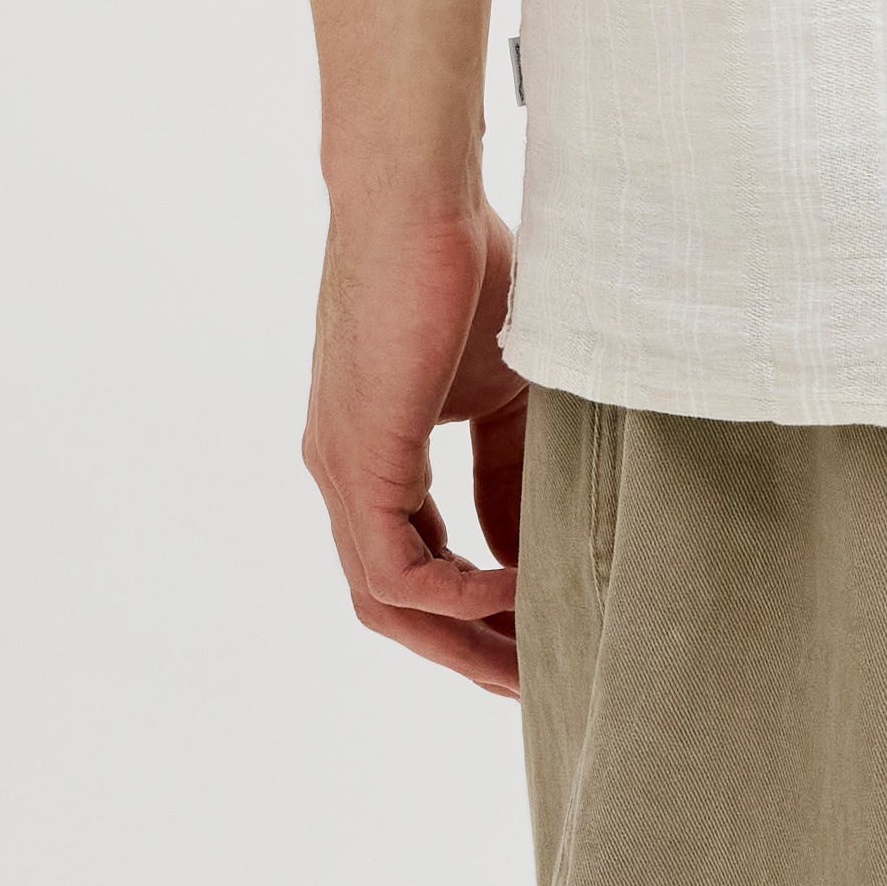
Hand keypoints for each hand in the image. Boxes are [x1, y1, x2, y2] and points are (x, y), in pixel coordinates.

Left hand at [302, 193, 527, 697]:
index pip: (418, 566)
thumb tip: (532, 551)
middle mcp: (344, 473)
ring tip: (532, 662)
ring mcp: (342, 468)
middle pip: (394, 605)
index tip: (544, 640)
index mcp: (375, 457)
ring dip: (460, 643)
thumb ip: (512, 473)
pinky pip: (395, 566)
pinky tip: (511, 593)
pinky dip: (454, 593)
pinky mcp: (357, 454)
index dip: (478, 617)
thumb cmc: (469, 269)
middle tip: (538, 686)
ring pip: (387, 600)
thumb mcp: (508, 393)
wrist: (422, 199)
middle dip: (467, 655)